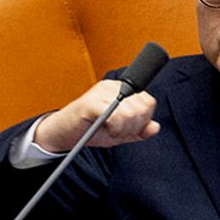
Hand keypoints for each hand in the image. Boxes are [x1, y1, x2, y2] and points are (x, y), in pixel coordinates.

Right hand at [34, 80, 159, 152]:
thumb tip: (155, 127)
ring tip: (110, 130)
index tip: (128, 128)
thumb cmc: (90, 130)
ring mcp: (101, 91)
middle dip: (133, 127)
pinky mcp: (91, 102)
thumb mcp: (119, 132)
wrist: (64, 134)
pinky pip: (116, 116)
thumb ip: (138, 130)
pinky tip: (105, 129)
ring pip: (131, 112)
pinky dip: (114, 128)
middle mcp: (113, 86)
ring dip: (122, 129)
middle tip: (117, 131)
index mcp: (121, 90)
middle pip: (142, 107)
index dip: (143, 120)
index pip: (148, 102)